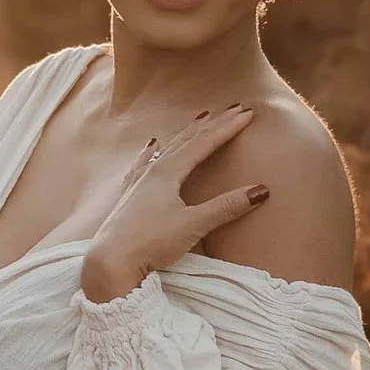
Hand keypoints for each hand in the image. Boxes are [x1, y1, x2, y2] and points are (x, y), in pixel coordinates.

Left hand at [78, 105, 271, 302]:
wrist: (109, 261)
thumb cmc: (151, 242)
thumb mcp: (193, 225)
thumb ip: (225, 207)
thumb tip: (260, 191)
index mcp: (168, 173)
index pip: (204, 143)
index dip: (227, 128)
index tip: (247, 112)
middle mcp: (153, 171)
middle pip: (187, 140)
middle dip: (212, 124)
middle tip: (232, 108)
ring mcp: (139, 182)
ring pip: (168, 149)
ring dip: (187, 134)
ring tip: (199, 119)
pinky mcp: (130, 197)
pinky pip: (145, 164)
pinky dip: (153, 152)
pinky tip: (151, 146)